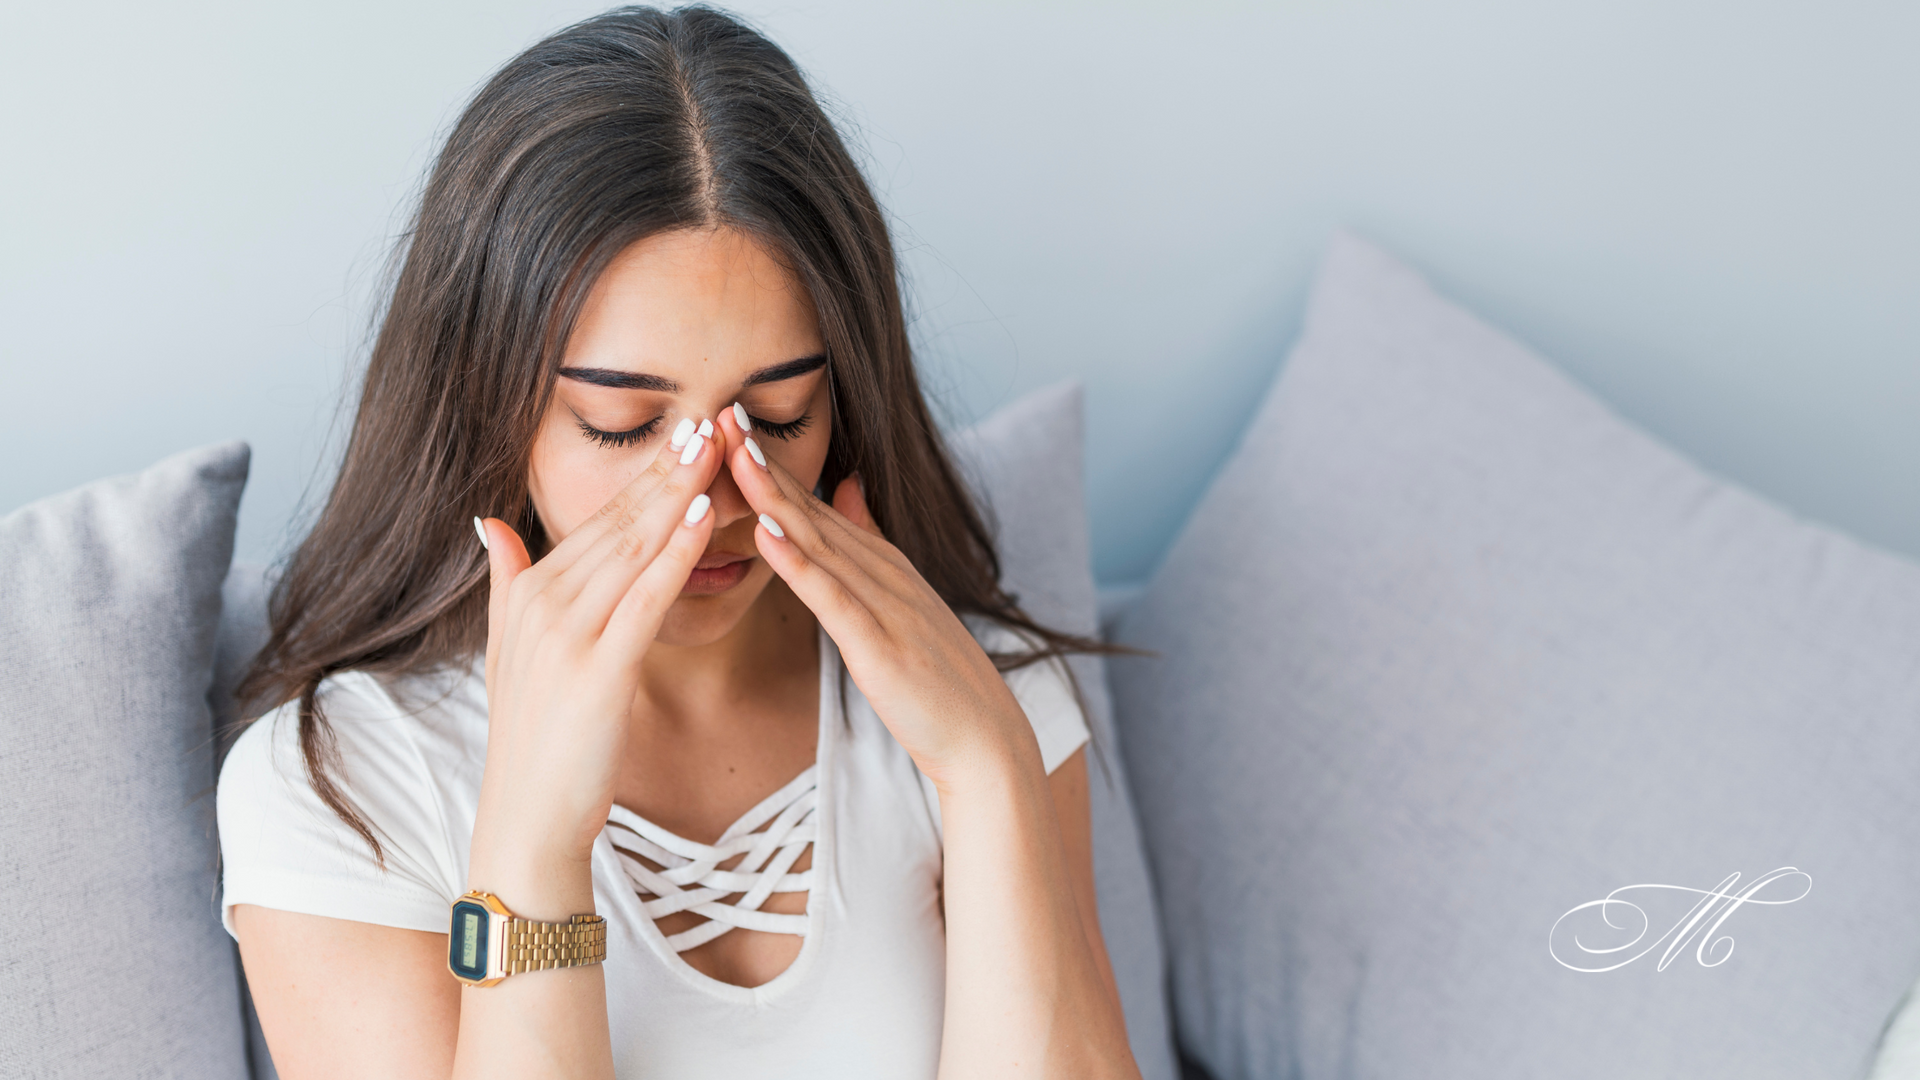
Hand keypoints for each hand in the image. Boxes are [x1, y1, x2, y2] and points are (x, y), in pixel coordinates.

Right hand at [473, 419, 725, 873]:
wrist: (527, 818)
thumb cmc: (535, 741)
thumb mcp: (510, 651)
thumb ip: (506, 581)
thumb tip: (490, 522)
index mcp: (530, 595)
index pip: (598, 522)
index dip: (644, 477)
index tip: (684, 433)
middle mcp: (543, 605)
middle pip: (617, 523)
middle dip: (666, 470)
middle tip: (711, 419)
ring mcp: (568, 636)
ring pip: (632, 549)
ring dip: (677, 495)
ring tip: (716, 449)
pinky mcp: (598, 671)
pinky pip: (644, 599)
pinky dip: (674, 554)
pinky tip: (702, 517)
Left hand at [717, 409, 1037, 789]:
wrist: (983, 736)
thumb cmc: (935, 677)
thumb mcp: (901, 597)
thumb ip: (869, 541)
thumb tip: (845, 485)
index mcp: (879, 562)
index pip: (812, 504)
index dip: (769, 462)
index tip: (729, 419)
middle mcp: (881, 571)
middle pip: (809, 509)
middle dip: (762, 461)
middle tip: (720, 411)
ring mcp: (883, 605)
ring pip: (816, 542)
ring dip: (772, 496)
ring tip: (732, 453)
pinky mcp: (880, 646)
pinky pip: (831, 598)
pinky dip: (798, 563)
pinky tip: (765, 533)